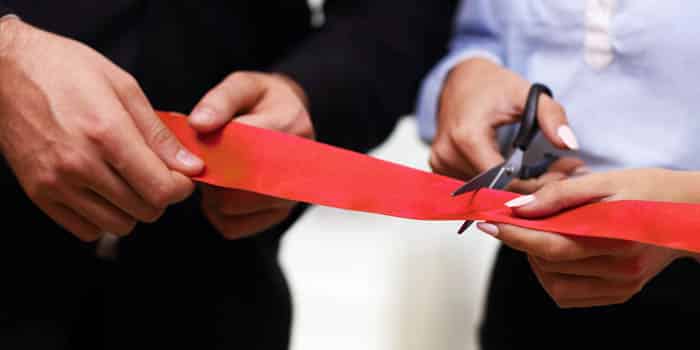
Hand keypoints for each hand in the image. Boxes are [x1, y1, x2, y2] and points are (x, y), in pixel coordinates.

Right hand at [0, 19, 203, 240]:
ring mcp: (56, 183)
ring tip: (128, 181)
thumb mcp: (123, 87)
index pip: (160, 189)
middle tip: (156, 174)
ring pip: (118, 225)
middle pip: (145, 210)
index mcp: (106, 133)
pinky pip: (86, 229)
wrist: (5, 70)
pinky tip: (103, 191)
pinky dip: (102, 218)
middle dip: (161, 196)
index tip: (182, 176)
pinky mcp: (39, 194)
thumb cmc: (64, 70)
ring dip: (133, 209)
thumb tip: (190, 166)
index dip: (181, 187)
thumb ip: (159, 133)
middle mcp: (80, 164)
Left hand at [189, 72, 313, 238]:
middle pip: (237, 186)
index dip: (213, 152)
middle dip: (209, 173)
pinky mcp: (276, 216)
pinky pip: (232, 226)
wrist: (291, 119)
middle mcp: (297, 168)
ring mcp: (289, 197)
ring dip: (211, 191)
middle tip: (201, 158)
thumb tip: (198, 124)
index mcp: (290, 128)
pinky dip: (216, 211)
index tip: (198, 142)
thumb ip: (220, 100)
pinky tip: (221, 189)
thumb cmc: (264, 102)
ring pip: (231, 208)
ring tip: (213, 170)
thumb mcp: (244, 86)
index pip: (246, 151)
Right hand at [429, 58, 580, 187]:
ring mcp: (439, 163)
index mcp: (466, 137)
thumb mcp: (527, 94)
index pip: (503, 179)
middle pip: (493, 188)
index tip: (560, 177)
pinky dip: (494, 183)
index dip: (534, 184)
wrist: (461, 80)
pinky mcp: (438, 167)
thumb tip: (569, 144)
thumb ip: (551, 116)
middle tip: (557, 173)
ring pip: (483, 191)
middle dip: (528, 186)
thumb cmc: (492, 86)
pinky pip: (472, 186)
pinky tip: (510, 171)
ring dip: (511, 186)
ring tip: (537, 171)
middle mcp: (447, 154)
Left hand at [477, 169, 699, 307]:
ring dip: (536, 260)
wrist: (688, 212)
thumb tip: (518, 207)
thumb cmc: (649, 190)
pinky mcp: (619, 294)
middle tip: (515, 220)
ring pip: (554, 283)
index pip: (550, 244)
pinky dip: (552, 276)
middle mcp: (619, 268)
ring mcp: (620, 285)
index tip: (488, 222)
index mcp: (615, 237)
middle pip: (548, 263)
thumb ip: (559, 195)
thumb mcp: (604, 180)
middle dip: (522, 241)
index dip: (513, 234)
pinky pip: (569, 295)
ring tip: (542, 234)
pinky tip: (557, 254)